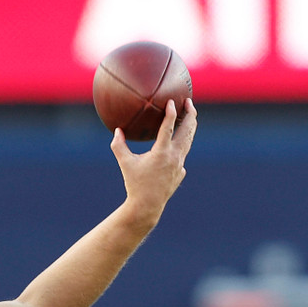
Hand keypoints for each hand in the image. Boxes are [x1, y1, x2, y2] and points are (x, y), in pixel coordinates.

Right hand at [110, 98, 197, 226]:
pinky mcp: (180, 172)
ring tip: (190, 117)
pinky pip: (182, 155)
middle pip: (187, 131)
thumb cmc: (134, 184)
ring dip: (190, 127)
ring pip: (188, 141)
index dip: (171, 112)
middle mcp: (174, 156)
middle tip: (189, 102)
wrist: (147, 205)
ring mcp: (180, 164)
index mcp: (161, 152)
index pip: (169, 127)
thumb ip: (119, 146)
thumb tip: (117, 130)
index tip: (171, 101)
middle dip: (190, 114)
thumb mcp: (124, 163)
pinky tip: (178, 142)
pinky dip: (182, 145)